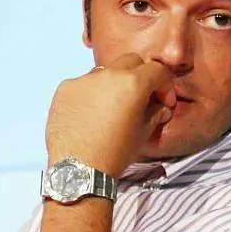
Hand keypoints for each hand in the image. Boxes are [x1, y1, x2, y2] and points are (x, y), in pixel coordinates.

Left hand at [45, 53, 175, 176]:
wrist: (79, 170)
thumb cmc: (114, 154)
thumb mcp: (143, 134)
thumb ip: (155, 114)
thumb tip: (160, 108)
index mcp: (133, 84)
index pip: (157, 70)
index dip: (165, 85)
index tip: (163, 100)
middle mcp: (108, 75)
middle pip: (132, 62)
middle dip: (141, 76)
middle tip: (140, 97)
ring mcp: (84, 79)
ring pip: (105, 72)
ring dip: (113, 84)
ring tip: (112, 109)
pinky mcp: (65, 88)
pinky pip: (83, 84)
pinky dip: (90, 94)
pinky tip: (90, 115)